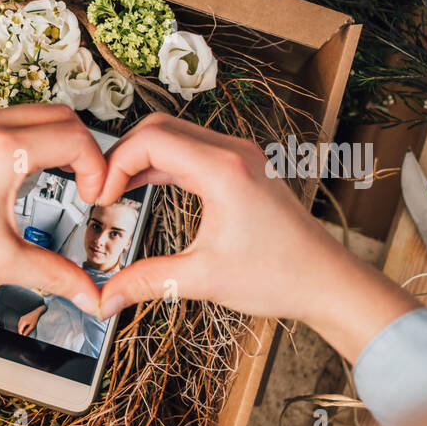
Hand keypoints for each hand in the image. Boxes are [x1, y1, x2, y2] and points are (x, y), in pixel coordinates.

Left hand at [0, 105, 107, 313]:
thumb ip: (51, 275)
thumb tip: (85, 293)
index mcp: (3, 149)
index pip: (76, 140)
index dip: (98, 169)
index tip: (94, 198)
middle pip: (61, 117)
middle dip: (84, 151)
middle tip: (85, 187)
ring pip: (34, 115)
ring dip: (55, 142)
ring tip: (59, 182)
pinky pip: (6, 121)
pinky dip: (27, 140)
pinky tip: (21, 178)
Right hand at [18, 305, 44, 335]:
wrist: (36, 312)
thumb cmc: (35, 318)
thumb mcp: (32, 326)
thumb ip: (27, 331)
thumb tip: (24, 334)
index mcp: (23, 322)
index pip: (19, 329)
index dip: (20, 333)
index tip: (22, 335)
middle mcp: (21, 319)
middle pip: (18, 327)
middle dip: (20, 331)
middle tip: (23, 334)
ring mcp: (21, 318)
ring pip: (19, 325)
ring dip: (20, 329)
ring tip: (23, 332)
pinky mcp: (22, 317)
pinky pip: (20, 323)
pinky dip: (21, 326)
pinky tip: (23, 327)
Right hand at [92, 114, 418, 361]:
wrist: (325, 280)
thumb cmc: (280, 275)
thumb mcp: (202, 279)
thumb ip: (146, 282)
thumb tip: (106, 297)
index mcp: (223, 170)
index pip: (150, 141)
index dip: (115, 165)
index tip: (101, 197)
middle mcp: (232, 153)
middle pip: (158, 128)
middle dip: (121, 156)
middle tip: (102, 190)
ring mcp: (239, 157)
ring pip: (173, 135)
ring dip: (140, 157)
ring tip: (118, 191)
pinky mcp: (241, 167)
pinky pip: (190, 150)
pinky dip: (162, 164)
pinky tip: (145, 188)